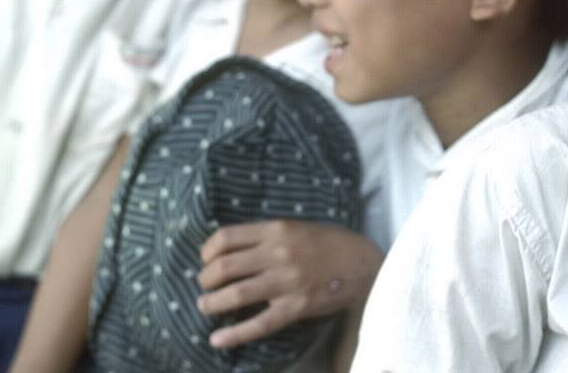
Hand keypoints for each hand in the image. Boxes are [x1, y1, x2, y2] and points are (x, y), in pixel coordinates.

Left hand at [197, 220, 383, 349]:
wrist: (362, 263)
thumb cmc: (328, 243)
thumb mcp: (297, 227)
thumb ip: (267, 236)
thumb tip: (231, 249)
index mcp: (277, 229)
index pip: (226, 237)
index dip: (207, 251)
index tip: (205, 260)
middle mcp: (278, 253)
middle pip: (224, 267)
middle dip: (205, 278)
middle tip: (204, 285)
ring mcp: (286, 282)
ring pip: (235, 295)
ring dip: (211, 303)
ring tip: (205, 306)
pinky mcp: (295, 308)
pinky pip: (258, 324)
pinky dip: (233, 334)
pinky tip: (217, 339)